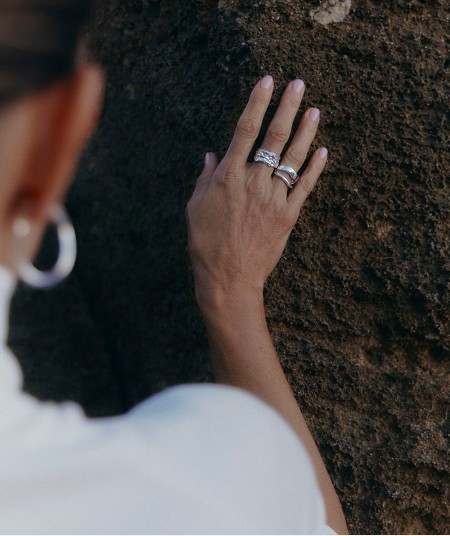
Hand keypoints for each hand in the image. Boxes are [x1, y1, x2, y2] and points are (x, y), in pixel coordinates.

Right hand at [186, 75, 327, 310]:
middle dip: (288, 107)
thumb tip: (210, 154)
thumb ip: (204, 178)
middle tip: (299, 84)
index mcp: (228, 176)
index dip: (258, 102)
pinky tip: (322, 151)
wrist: (228, 278)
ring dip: (306, 132)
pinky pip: (305, 186)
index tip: (267, 81)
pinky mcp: (288, 215)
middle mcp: (254, 181)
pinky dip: (314, 167)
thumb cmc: (206, 244)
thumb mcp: (195, 208)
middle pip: (275, 136)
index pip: (246, 129)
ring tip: (315, 111)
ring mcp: (274, 198)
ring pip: (294, 157)